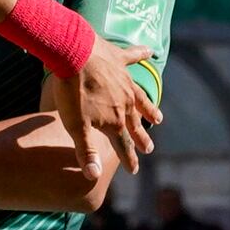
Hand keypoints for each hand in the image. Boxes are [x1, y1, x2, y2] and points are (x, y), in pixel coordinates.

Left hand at [66, 39, 158, 172]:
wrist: (72, 55)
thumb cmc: (72, 93)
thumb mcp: (76, 127)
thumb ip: (86, 151)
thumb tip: (94, 176)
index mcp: (115, 120)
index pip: (124, 145)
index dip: (129, 159)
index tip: (134, 170)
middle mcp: (126, 102)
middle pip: (135, 124)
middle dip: (141, 138)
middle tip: (149, 148)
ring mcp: (125, 80)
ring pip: (140, 98)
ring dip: (149, 109)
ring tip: (158, 118)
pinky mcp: (119, 59)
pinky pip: (134, 57)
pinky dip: (142, 55)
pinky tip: (151, 52)